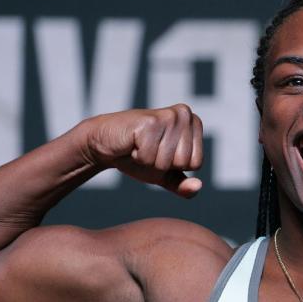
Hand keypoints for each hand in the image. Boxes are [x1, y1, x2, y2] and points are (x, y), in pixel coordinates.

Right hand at [77, 104, 203, 197]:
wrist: (105, 143)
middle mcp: (184, 114)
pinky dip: (138, 156)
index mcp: (194, 123)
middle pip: (182, 162)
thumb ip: (182, 184)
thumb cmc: (138, 156)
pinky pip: (149, 157)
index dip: (174, 166)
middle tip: (148, 148)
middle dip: (161, 164)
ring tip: (140, 145)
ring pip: (165, 162)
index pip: (196, 164)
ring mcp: (168, 116)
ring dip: (148, 160)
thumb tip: (197, 187)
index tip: (160, 152)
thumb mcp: (164, 174)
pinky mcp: (150, 121)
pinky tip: (132, 143)